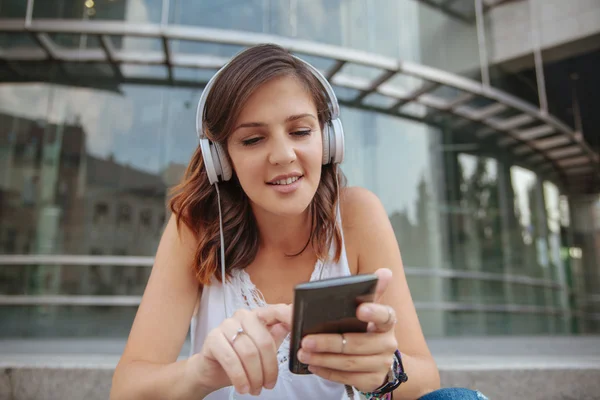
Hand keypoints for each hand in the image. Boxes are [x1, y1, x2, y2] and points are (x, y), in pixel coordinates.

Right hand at [188, 304, 291, 395]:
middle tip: (268, 385)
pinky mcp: (213, 338)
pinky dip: (240, 377)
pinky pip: (231, 359)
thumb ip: (277, 337)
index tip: (300, 328)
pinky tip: (243, 387)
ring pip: (249, 352)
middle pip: (264, 341)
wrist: (211, 371)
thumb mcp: (262, 350)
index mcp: (258, 315)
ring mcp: (226, 325)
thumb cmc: (240, 359)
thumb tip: (297, 328)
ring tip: (256, 389)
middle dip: (269, 368)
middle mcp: (243, 315)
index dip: (289, 317)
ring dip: (254, 376)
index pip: (277, 311)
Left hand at [297, 268, 397, 392]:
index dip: (374, 312)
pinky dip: (328, 371)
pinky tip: (313, 364)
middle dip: (329, 342)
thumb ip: (371, 291)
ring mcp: (381, 364)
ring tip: (302, 352)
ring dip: (323, 358)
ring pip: (349, 362)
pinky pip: (347, 378)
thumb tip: (385, 271)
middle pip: (357, 343)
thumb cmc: (367, 328)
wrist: (380, 360)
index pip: (385, 315)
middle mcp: (388, 343)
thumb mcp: (369, 309)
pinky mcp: (372, 381)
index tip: (359, 309)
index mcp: (387, 322)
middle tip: (306, 339)